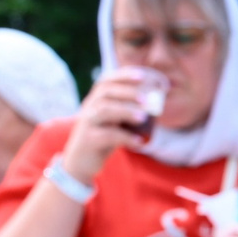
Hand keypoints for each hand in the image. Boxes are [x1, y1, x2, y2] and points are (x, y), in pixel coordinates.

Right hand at [57, 67, 158, 182]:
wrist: (81, 161)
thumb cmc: (103, 137)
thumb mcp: (115, 121)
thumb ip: (128, 111)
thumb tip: (156, 104)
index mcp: (96, 99)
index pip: (107, 81)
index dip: (123, 76)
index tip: (142, 75)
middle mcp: (89, 107)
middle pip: (105, 92)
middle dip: (127, 92)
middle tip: (147, 99)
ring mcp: (87, 123)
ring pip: (104, 110)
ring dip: (125, 111)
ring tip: (143, 118)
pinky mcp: (89, 140)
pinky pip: (107, 135)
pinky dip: (125, 137)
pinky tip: (140, 142)